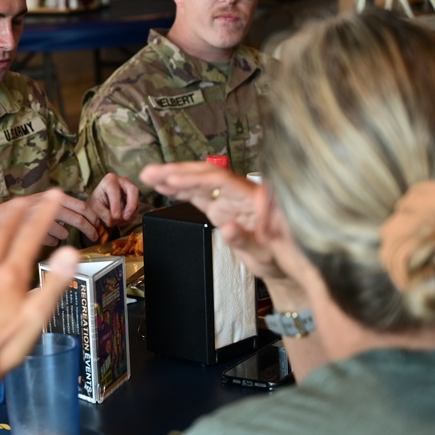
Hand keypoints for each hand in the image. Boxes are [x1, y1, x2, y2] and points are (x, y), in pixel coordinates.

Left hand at [0, 190, 79, 380]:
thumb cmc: (5, 347)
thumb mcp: (38, 316)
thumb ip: (54, 282)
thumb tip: (70, 251)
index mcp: (10, 276)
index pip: (29, 235)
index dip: (43, 213)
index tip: (54, 195)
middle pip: (0, 234)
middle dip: (16, 212)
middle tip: (27, 199)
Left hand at [85, 172, 139, 236]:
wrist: (100, 203)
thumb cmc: (96, 202)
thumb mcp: (94, 207)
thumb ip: (103, 213)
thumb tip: (114, 219)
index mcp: (109, 180)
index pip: (115, 191)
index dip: (116, 205)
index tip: (115, 216)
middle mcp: (122, 181)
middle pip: (133, 190)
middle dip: (131, 205)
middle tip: (126, 218)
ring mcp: (131, 189)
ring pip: (137, 200)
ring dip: (130, 214)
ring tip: (120, 221)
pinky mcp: (135, 198)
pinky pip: (137, 208)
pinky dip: (131, 216)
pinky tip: (123, 220)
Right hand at [140, 162, 306, 306]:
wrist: (286, 263)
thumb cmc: (281, 257)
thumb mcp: (265, 254)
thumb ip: (246, 241)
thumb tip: (228, 228)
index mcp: (252, 199)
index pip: (218, 181)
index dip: (193, 178)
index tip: (171, 179)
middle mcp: (239, 194)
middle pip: (205, 173)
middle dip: (176, 171)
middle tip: (150, 172)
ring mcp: (230, 200)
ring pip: (199, 181)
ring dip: (174, 177)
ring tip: (149, 175)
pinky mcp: (223, 208)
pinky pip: (199, 193)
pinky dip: (180, 189)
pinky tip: (164, 186)